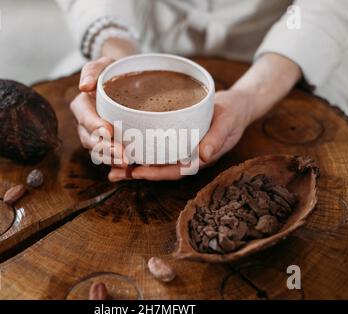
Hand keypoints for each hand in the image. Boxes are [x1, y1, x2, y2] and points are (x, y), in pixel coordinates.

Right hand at [70, 56, 127, 169]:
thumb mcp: (103, 64)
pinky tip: (128, 168)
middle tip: (121, 155)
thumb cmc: (113, 71)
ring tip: (126, 163)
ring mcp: (96, 136)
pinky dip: (116, 165)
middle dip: (105, 149)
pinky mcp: (108, 144)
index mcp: (82, 106)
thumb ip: (92, 71)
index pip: (85, 118)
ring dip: (111, 159)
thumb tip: (84, 86)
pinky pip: (109, 157)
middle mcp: (86, 124)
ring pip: (98, 152)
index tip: (108, 131)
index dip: (94, 126)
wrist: (125, 81)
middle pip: (91, 140)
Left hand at [110, 53, 301, 180]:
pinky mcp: (175, 139)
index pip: (176, 170)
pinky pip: (156, 148)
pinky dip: (140, 150)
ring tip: (110, 167)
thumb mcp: (228, 122)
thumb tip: (204, 156)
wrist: (236, 105)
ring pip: (155, 161)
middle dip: (137, 173)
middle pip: (160, 170)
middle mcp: (187, 157)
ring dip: (133, 165)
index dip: (156, 173)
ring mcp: (180, 149)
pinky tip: (122, 147)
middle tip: (113, 173)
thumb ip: (217, 138)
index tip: (137, 172)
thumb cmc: (233, 113)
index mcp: (199, 158)